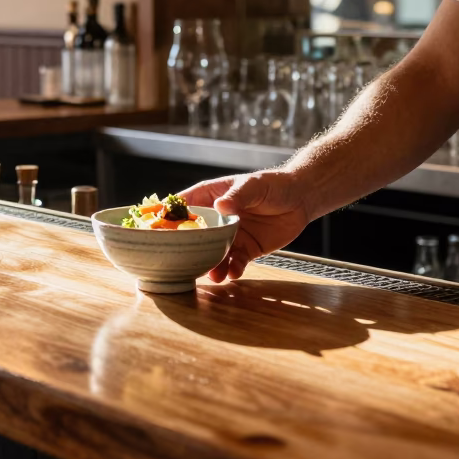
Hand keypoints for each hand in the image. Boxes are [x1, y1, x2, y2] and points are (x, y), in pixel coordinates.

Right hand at [180, 170, 312, 282]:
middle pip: (194, 237)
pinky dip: (232, 269)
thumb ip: (237, 197)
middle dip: (188, 250)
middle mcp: (215, 219)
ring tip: (212, 274)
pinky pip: (235, 262)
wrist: (301, 199)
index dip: (167, 219)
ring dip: (211, 265)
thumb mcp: (253, 186)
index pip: (182, 208)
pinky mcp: (245, 250)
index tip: (156, 233)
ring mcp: (229, 236)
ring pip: (213, 254)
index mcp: (209, 197)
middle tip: (183, 263)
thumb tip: (220, 205)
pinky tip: (232, 273)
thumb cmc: (272, 184)